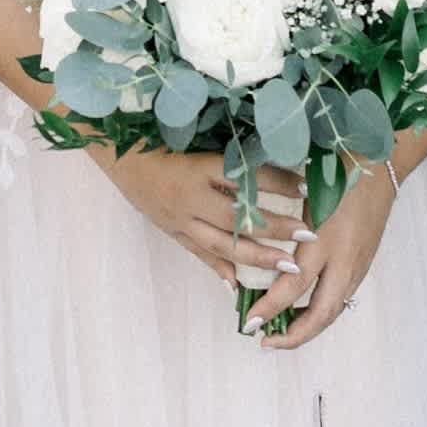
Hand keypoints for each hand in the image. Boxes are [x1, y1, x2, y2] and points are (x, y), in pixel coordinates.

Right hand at [103, 144, 307, 305]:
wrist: (118, 155)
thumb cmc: (161, 139)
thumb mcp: (196, 141)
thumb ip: (231, 153)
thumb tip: (276, 153)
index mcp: (198, 167)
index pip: (246, 177)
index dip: (277, 182)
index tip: (307, 186)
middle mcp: (190, 197)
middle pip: (238, 218)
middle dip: (275, 228)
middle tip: (309, 234)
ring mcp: (180, 219)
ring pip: (223, 243)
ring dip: (258, 256)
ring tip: (288, 266)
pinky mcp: (172, 231)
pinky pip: (199, 254)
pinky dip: (220, 269)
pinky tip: (238, 287)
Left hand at [250, 155, 401, 348]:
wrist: (378, 164)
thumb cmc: (333, 170)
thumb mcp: (303, 196)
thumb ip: (281, 226)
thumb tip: (252, 251)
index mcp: (323, 240)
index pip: (292, 287)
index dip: (270, 309)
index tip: (249, 323)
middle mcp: (343, 259)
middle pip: (321, 314)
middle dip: (293, 336)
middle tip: (266, 342)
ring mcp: (358, 263)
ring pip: (335, 309)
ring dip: (309, 326)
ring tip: (282, 332)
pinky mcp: (364, 262)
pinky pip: (343, 296)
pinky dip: (322, 311)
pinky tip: (305, 309)